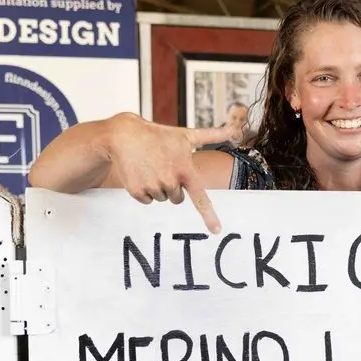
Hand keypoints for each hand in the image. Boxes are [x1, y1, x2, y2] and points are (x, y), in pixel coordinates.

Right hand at [99, 115, 236, 232]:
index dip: (209, 216)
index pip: (200, 198)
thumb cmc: (159, 136)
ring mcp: (152, 187)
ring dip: (157, 187)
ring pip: (162, 199)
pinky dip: (144, 189)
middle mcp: (170, 181)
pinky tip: (140, 173)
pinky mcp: (136, 191)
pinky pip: (146, 200)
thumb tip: (235, 129)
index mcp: (185, 170)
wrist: (125, 135)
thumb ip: (212, 135)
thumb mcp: (186, 135)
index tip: (216, 230)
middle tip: (163, 167)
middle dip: (172, 186)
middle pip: (177, 199)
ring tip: (150, 167)